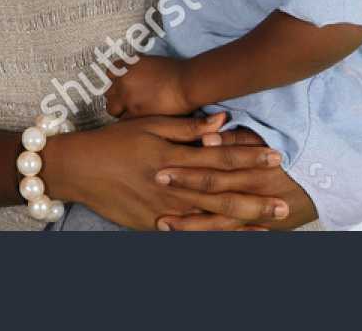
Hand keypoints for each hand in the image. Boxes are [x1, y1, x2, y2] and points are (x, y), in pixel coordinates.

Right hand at [40, 112, 291, 230]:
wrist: (78, 168)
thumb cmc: (114, 142)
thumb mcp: (148, 125)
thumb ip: (187, 127)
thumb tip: (221, 121)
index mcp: (173, 156)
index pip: (220, 156)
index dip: (249, 156)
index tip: (275, 156)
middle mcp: (173, 185)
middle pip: (222, 192)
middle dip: (256, 196)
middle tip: (284, 200)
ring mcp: (164, 209)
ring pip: (210, 218)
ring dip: (242, 222)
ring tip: (269, 224)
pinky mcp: (154, 225)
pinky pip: (190, 234)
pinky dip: (214, 238)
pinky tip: (233, 240)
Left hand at [104, 55, 192, 118]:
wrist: (186, 83)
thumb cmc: (177, 71)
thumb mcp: (152, 63)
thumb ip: (139, 70)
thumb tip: (139, 77)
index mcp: (127, 66)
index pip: (111, 73)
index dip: (118, 81)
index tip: (125, 87)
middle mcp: (122, 81)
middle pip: (109, 93)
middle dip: (117, 98)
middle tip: (130, 102)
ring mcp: (126, 98)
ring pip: (111, 108)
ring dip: (120, 111)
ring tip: (133, 113)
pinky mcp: (134, 113)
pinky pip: (123, 120)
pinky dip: (130, 121)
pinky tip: (140, 121)